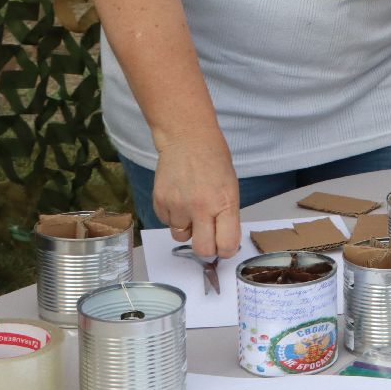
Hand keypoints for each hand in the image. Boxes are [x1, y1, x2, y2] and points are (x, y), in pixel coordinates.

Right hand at [151, 131, 240, 259]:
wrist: (187, 139)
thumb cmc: (214, 161)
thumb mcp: (230, 188)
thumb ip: (226, 214)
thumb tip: (223, 240)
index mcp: (224, 203)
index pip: (226, 245)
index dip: (226, 250)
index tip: (224, 246)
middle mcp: (200, 208)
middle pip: (202, 250)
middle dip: (206, 248)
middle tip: (208, 236)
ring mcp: (177, 206)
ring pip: (182, 237)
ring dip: (188, 228)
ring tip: (191, 208)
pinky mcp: (159, 202)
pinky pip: (167, 223)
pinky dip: (174, 217)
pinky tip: (179, 198)